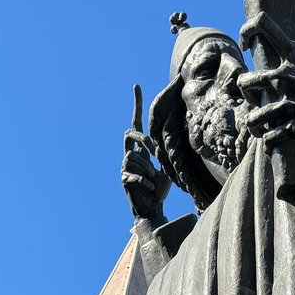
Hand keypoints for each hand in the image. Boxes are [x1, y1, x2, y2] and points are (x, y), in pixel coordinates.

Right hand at [121, 84, 169, 221]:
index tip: (137, 87)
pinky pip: (132, 173)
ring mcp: (125, 165)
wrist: (152, 208)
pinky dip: (144, 182)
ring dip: (147, 169)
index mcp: (141, 149)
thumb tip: (171, 141)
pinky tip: (149, 189)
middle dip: (142, 139)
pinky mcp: (123, 178)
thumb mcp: (167, 167)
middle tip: (154, 151)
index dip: (137, 105)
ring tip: (152, 181)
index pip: (137, 123)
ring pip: (133, 156)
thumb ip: (164, 154)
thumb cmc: (159, 189)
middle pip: (130, 133)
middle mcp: (131, 154)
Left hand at [238, 5, 294, 156]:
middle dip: (245, 91)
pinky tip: (273, 139)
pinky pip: (270, 138)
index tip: (246, 43)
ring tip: (260, 126)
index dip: (248, 29)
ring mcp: (290, 105)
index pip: (264, 26)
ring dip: (254, 124)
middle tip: (253, 97)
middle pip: (245, 81)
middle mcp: (288, 79)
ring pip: (253, 117)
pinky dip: (269, 141)